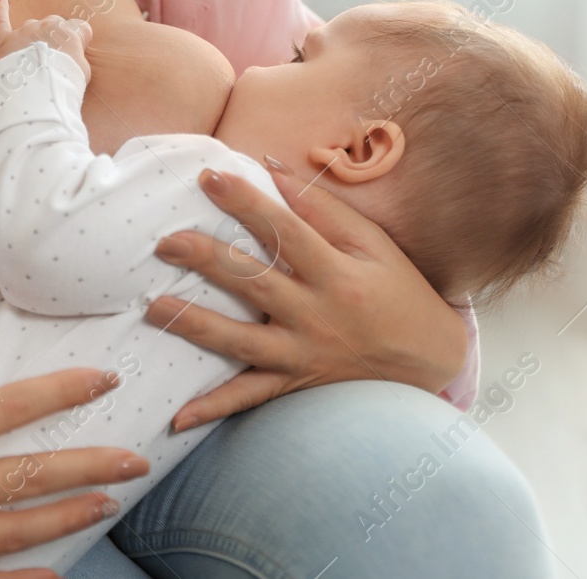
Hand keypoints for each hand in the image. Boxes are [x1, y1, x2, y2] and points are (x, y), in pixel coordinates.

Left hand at [0, 0, 92, 82]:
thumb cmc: (64, 83)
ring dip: (33, 36)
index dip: (79, 41)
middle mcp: (47, 27)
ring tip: (31, 56)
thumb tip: (70, 55)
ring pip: (31, 25)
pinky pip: (0, 20)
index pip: (79, 28)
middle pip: (55, 24)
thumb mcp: (82, 72)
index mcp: (69, 33)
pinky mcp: (4, 39)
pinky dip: (0, 10)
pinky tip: (1, 1)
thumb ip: (77, 57)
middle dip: (54, 37)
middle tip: (52, 58)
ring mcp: (25, 32)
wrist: (37, 90)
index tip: (76, 53)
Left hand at [144, 168, 468, 430]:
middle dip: (207, 261)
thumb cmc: (399, 292)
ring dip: (196, 326)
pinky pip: (250, 399)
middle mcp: (318, 316)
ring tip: (154, 309)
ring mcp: (304, 356)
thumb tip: (272, 169)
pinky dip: (214, 409)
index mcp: (338, 274)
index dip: (247, 203)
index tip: (209, 177)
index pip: (286, 232)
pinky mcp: (296, 385)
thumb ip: (322, 209)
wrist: (431, 361)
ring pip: (242, 342)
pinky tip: (177, 417)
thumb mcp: (373, 245)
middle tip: (165, 241)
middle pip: (255, 284)